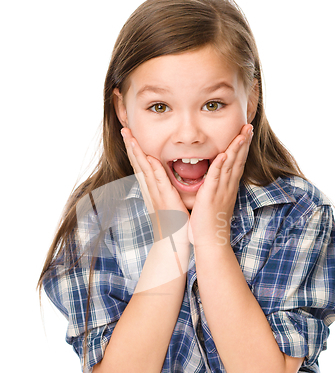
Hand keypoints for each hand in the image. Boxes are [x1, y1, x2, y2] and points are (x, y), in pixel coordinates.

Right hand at [121, 128, 189, 244]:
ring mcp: (155, 195)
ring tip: (129, 136)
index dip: (135, 150)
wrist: (172, 244)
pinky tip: (148, 157)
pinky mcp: (164, 200)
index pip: (142, 166)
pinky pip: (157, 181)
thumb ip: (166, 191)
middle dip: (131, 146)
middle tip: (124, 129)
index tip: (130, 135)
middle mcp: (150, 190)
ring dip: (136, 152)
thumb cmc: (173, 225)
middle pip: (138, 164)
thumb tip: (167, 182)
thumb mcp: (168, 203)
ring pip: (143, 169)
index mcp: (151, 190)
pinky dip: (152, 168)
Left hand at [188, 124, 252, 247]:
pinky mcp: (211, 196)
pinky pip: (216, 178)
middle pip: (238, 161)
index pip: (238, 164)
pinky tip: (224, 154)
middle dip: (244, 142)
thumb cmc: (211, 223)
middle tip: (249, 126)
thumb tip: (219, 181)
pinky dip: (220, 165)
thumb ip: (219, 189)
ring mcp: (221, 191)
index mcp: (229, 188)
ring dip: (236, 148)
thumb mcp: (218, 202)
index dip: (242, 148)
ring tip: (242, 133)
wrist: (212, 240)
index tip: (246, 134)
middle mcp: (228, 187)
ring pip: (230, 166)